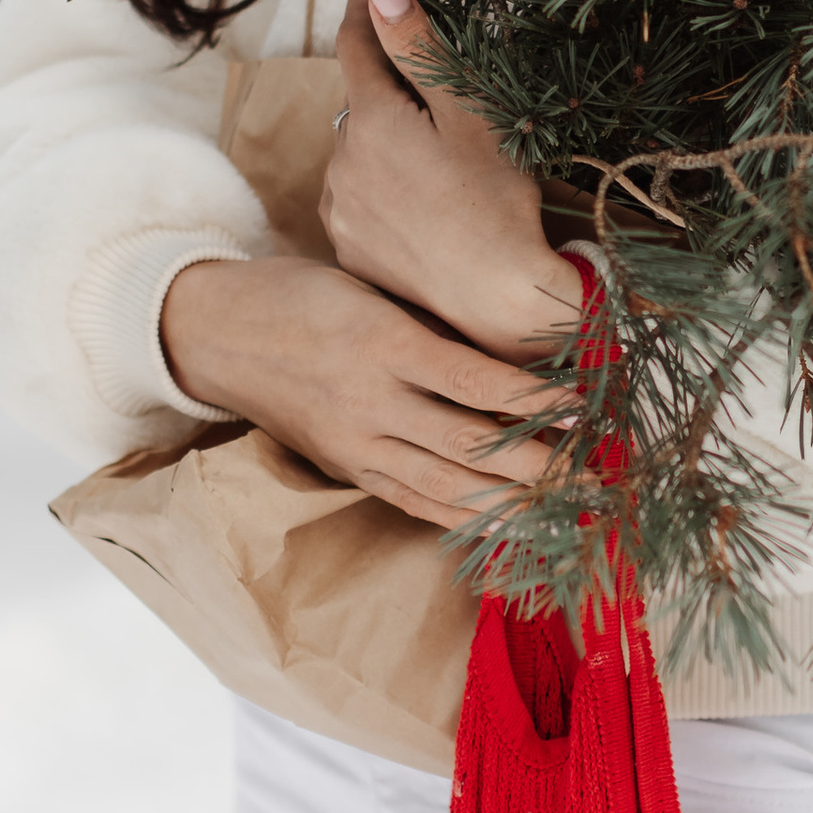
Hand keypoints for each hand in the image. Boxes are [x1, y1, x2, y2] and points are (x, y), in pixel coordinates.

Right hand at [158, 254, 558, 530]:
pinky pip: (414, 501)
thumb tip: (512, 348)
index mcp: (382, 343)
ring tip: (566, 507)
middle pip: (471, 446)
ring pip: (447, 486)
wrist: (215, 333)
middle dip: (540, 464)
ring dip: (512, 502)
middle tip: (596, 472)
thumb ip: (431, 325)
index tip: (586, 404)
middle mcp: (371, 402)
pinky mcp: (346, 468)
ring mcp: (357, 444)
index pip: (476, 383)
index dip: (536, 401)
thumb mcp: (368, 288)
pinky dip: (465, 517)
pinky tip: (508, 523)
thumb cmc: (300, 295)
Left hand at [320, 0, 581, 362]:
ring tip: (441, 172)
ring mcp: (340, 211)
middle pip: (361, 107)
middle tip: (443, 105)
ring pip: (359, 156)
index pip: (356, 45)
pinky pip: (360, 204)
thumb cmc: (496, 201)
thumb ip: (415, 42)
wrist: (498, 305)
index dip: (364, 11)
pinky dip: (385, 196)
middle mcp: (340, 163)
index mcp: (370, 119)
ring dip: (386, 148)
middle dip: (392, 95)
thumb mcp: (469, 111)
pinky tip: (426, 211)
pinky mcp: (349, 252)